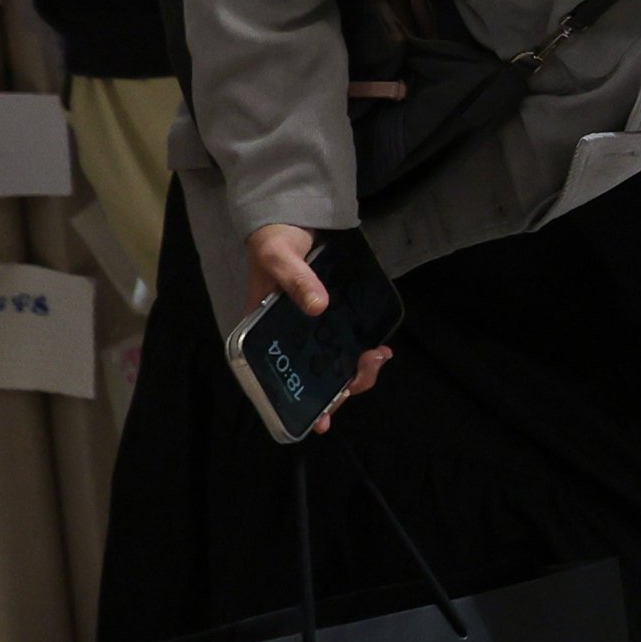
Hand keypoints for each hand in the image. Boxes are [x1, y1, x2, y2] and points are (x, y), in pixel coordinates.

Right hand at [242, 224, 391, 425]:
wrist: (293, 219)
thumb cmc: (274, 241)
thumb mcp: (279, 257)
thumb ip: (297, 279)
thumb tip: (318, 306)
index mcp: (262, 335)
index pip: (276, 379)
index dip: (298, 403)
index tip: (322, 422)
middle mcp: (285, 339)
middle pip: (311, 379)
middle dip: (340, 386)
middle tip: (362, 373)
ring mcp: (308, 331)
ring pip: (331, 366)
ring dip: (356, 371)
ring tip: (377, 357)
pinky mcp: (329, 320)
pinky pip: (345, 346)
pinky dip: (361, 353)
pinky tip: (379, 350)